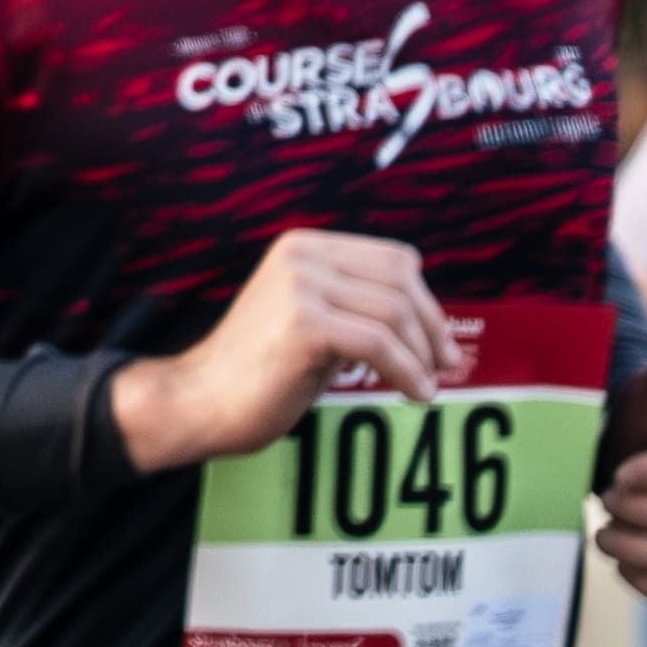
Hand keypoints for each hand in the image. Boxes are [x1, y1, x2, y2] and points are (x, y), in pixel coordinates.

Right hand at [111, 230, 467, 472]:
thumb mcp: (309, 319)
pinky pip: (378, 345)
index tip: (438, 342)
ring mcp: (299, 285)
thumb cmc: (258, 371)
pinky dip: (407, 373)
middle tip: (446, 366)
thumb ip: (353, 306)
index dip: (427, 302)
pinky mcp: (302, 323)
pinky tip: (413, 395)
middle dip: (432, 327)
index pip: (394, 259)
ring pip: (394, 314)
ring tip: (426, 388)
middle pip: (401, 280)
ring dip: (422, 357)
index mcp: (303, 246)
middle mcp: (302, 255)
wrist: (200, 400)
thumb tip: (426, 321)